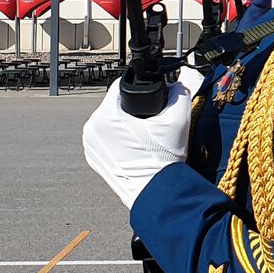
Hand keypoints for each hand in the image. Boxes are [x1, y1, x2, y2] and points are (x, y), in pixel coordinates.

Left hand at [83, 69, 205, 209]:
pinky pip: (105, 138)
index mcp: (105, 117)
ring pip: (109, 121)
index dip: (140, 88)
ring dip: (123, 122)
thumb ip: (181, 91)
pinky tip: (133, 145)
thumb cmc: (162, 162)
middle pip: (115, 104)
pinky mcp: (94, 158)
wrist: (157, 193)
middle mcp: (91, 130)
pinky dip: (117, 138)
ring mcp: (90, 146)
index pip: (121, 86)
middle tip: (150, 120)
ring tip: (143, 134)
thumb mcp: (177, 119)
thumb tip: (183, 79)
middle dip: (132, 107)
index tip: (151, 98)